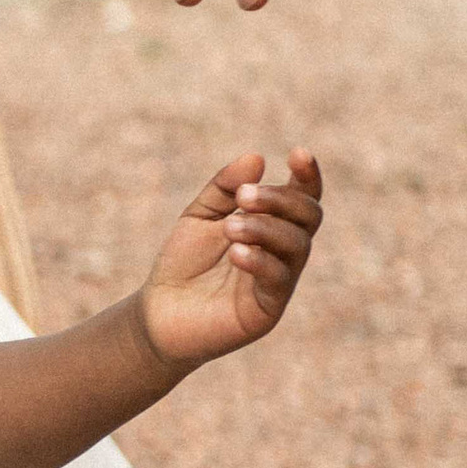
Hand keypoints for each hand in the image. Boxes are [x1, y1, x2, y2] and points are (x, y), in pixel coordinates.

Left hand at [135, 150, 323, 370]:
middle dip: (281, 199)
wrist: (157, 314)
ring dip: (265, 228)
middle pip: (309, 216)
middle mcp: (283, 252)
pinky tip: (236, 251)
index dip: (308, 176)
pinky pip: (279, 280)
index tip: (298, 153)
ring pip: (298, 245)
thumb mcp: (199, 216)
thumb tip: (256, 158)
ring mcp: (279, 281)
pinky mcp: (268, 310)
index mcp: (271, 226)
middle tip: (243, 197)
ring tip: (230, 227)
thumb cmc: (182, 263)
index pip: (303, 197)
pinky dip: (261, 260)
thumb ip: (224, 188)